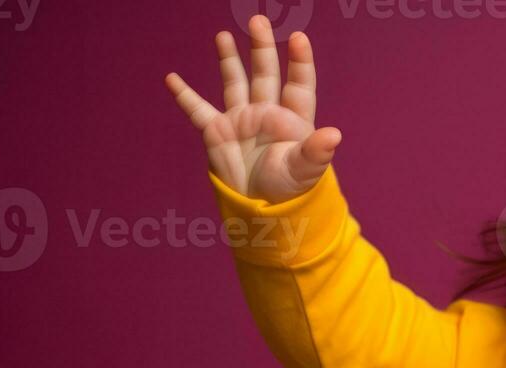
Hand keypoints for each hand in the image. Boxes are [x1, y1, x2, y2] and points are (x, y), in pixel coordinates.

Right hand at [164, 14, 340, 203]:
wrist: (261, 210)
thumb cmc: (289, 190)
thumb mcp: (305, 171)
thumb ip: (316, 152)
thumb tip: (334, 134)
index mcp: (292, 120)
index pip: (298, 85)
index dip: (300, 62)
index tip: (298, 37)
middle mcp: (267, 114)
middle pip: (266, 73)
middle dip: (261, 47)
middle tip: (258, 20)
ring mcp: (241, 120)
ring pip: (234, 82)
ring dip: (229, 60)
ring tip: (223, 36)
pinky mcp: (218, 132)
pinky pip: (198, 110)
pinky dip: (184, 95)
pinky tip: (171, 78)